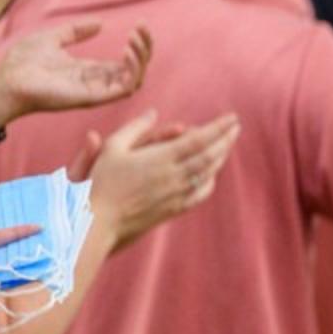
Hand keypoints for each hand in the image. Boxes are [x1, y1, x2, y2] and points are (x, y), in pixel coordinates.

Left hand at [0, 23, 151, 125]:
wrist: (6, 80)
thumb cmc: (21, 63)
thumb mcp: (52, 38)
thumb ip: (75, 32)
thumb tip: (100, 23)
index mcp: (88, 71)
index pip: (125, 62)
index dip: (137, 44)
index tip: (140, 24)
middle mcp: (96, 82)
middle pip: (134, 70)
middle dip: (144, 48)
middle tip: (141, 27)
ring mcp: (96, 91)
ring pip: (134, 79)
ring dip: (141, 58)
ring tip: (135, 39)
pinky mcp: (93, 98)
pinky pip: (125, 89)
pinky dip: (133, 70)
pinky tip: (128, 51)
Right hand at [82, 110, 242, 248]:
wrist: (98, 220)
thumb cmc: (101, 182)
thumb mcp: (113, 147)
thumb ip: (135, 128)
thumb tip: (152, 113)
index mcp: (161, 159)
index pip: (199, 140)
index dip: (218, 128)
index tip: (232, 118)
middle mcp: (174, 177)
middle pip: (210, 155)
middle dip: (226, 139)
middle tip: (235, 128)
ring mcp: (177, 194)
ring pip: (208, 174)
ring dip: (220, 157)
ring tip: (226, 145)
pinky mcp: (174, 209)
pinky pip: (200, 193)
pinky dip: (210, 180)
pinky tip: (212, 174)